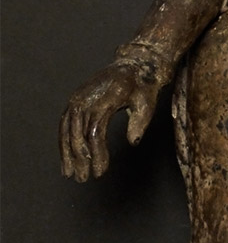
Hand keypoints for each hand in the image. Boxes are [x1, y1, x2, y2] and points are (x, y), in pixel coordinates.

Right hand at [59, 61, 162, 181]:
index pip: (96, 130)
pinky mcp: (75, 99)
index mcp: (106, 98)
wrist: (134, 64)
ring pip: (67, 129)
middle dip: (79, 158)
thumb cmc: (143, 85)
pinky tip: (66, 157)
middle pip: (78, 131)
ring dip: (67, 152)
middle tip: (82, 179)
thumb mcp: (148, 102)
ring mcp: (78, 97)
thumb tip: (133, 142)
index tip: (100, 172)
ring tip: (69, 173)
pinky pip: (65, 123)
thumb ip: (140, 122)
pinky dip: (64, 141)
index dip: (96, 153)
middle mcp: (87, 97)